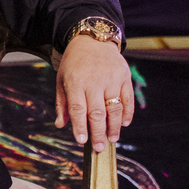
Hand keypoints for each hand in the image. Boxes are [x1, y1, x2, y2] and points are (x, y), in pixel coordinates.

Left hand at [54, 35, 133, 152]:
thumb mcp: (62, 79)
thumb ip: (62, 103)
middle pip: (97, 112)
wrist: (92, 40)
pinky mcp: (124, 77)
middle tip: (99, 148)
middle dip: (98, 132)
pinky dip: (127, 113)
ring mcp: (111, 79)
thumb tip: (60, 125)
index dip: (80, 126)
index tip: (82, 141)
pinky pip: (128, 99)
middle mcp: (94, 81)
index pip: (78, 108)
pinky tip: (124, 124)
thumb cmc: (74, 63)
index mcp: (75, 82)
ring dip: (114, 127)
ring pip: (114, 108)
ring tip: (112, 139)